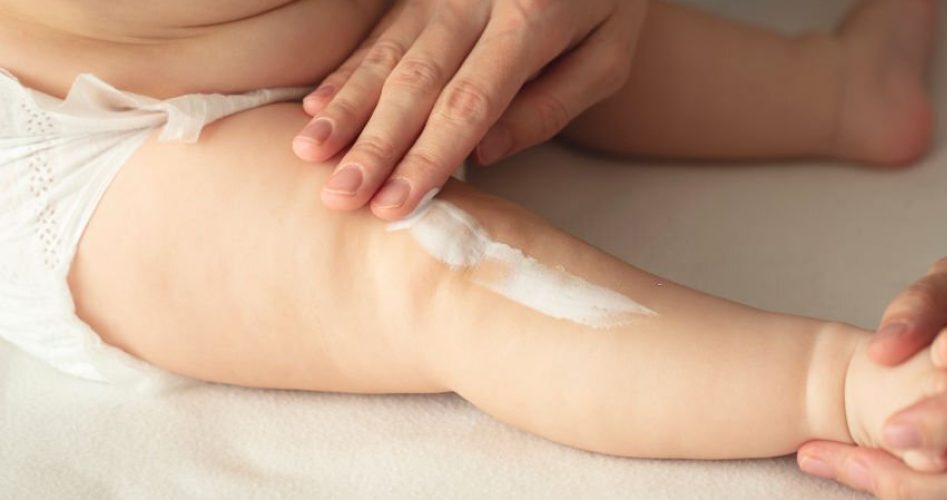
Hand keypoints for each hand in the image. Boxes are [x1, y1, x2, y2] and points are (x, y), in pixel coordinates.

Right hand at [292, 0, 647, 218]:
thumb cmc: (605, 5)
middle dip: (373, 145)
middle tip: (338, 196)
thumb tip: (485, 154)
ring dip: (345, 107)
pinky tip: (315, 107)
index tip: (394, 204)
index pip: (469, 103)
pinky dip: (345, 72)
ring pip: (385, 55)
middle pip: (415, 83)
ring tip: (309, 153)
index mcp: (529, 20)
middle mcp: (473, 1)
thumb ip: (552, 105)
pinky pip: (377, 33)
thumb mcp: (608, 56)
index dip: (428, 157)